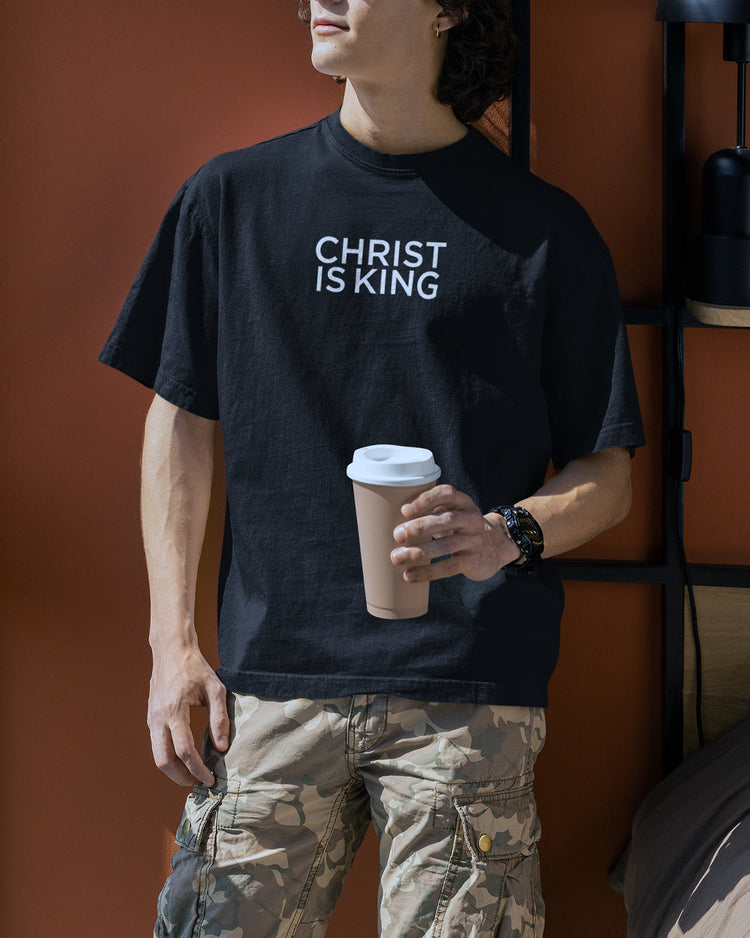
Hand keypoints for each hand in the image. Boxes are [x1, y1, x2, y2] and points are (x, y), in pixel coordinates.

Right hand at [147, 644, 228, 786]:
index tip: (210, 779)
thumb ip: (219, 718)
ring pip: (157, 756)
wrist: (171, 649)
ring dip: (174, 770)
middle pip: (164, 761)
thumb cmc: (195, 668)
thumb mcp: (215, 689)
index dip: (197, 769)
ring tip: (193, 774)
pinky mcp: (151, 718)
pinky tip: (184, 758)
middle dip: (181, 777)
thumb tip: (222, 747)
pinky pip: (157, 745)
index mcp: (175, 710)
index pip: (185, 750)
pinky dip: (169, 757)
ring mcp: (151, 718)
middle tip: (199, 783)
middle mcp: (158, 718)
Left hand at [390, 484, 520, 582]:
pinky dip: (427, 572)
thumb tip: (392, 522)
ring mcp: (474, 540)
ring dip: (419, 552)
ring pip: (446, 545)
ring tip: (397, 557)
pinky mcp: (474, 560)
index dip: (425, 500)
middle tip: (398, 535)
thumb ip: (432, 512)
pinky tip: (410, 575)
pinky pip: (449, 567)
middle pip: (446, 520)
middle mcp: (471, 518)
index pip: (446, 494)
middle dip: (419, 527)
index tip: (404, 509)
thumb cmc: (463, 527)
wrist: (497, 545)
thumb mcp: (455, 512)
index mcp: (463, 502)